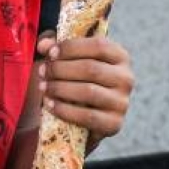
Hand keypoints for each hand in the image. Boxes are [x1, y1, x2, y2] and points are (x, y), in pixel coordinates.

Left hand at [36, 32, 133, 149]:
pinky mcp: (114, 124)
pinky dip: (64, 110)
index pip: (99, 46)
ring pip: (89, 91)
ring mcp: (122, 102)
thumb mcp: (67, 60)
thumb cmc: (75, 81)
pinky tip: (49, 104)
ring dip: (60, 88)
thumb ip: (55, 48)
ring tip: (43, 87)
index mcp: (120, 56)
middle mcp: (126, 78)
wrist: (83, 120)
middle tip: (42, 72)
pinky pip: (87, 116)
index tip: (50, 53)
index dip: (72, 47)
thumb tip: (44, 45)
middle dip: (61, 69)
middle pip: (91, 68)